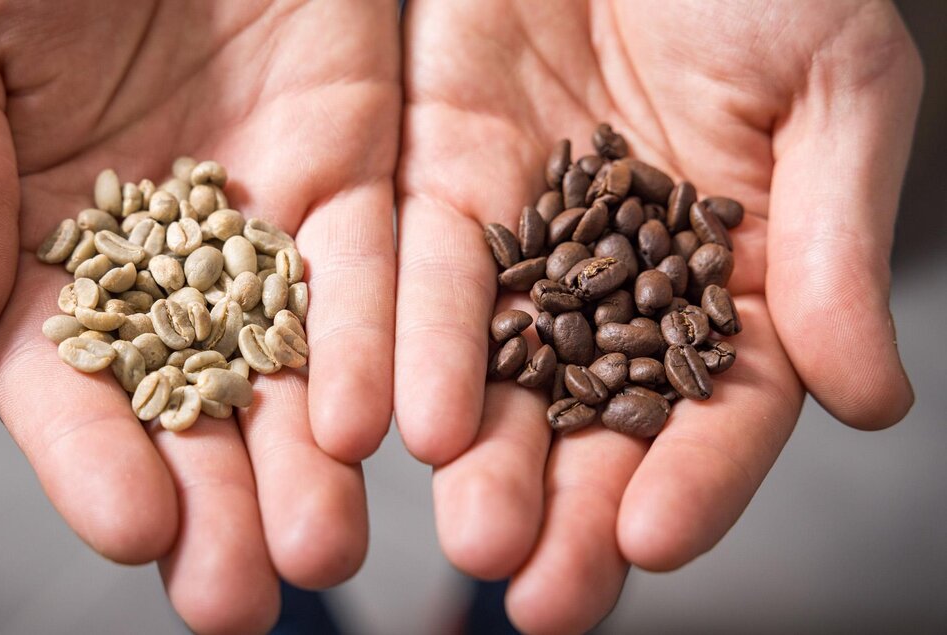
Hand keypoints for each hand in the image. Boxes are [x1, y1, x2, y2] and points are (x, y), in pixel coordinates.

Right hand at [0, 0, 397, 630]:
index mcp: (43, 241)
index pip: (63, 381)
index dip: (91, 460)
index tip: (129, 534)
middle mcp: (163, 256)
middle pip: (192, 403)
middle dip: (215, 501)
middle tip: (240, 597)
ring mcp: (263, 221)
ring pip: (293, 363)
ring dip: (308, 461)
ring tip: (324, 550)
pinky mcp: (352, 173)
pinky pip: (376, 274)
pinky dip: (382, 348)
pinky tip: (383, 427)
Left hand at [396, 1, 919, 631]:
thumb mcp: (835, 85)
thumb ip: (834, 242)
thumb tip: (869, 401)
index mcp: (730, 270)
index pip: (719, 403)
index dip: (694, 475)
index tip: (652, 540)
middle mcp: (618, 274)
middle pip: (594, 415)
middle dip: (567, 504)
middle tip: (537, 592)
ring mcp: (523, 232)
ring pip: (497, 364)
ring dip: (480, 452)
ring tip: (465, 531)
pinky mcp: (436, 176)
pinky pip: (415, 272)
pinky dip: (403, 344)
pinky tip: (389, 421)